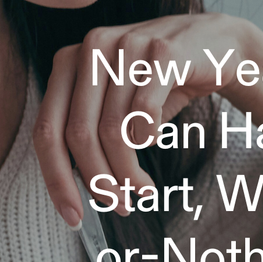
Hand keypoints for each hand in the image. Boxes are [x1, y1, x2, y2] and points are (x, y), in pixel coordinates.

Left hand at [33, 13, 262, 225]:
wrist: (216, 44)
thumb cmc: (159, 81)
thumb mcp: (115, 102)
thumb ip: (88, 131)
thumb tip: (73, 189)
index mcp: (68, 61)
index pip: (47, 130)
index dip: (56, 180)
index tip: (73, 217)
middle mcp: (92, 48)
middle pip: (79, 135)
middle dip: (99, 181)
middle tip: (119, 205)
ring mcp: (127, 47)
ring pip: (113, 131)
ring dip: (128, 173)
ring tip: (143, 189)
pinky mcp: (162, 54)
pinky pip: (144, 114)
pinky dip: (149, 139)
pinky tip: (155, 142)